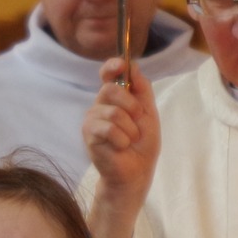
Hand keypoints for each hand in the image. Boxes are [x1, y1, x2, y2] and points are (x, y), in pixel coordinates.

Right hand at [83, 60, 159, 237]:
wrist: (136, 172)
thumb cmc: (142, 144)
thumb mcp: (149, 113)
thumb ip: (142, 90)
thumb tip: (133, 65)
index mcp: (116, 98)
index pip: (109, 74)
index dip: (112, 65)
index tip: (120, 64)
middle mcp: (101, 104)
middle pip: (111, 89)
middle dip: (131, 105)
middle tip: (137, 121)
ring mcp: (93, 118)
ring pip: (113, 111)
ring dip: (130, 129)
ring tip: (129, 140)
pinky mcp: (89, 134)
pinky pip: (108, 128)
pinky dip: (122, 139)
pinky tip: (121, 147)